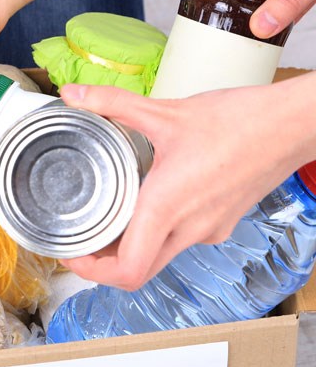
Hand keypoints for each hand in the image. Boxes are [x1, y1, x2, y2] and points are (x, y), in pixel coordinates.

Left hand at [57, 75, 315, 289]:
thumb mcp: (166, 111)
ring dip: (129, 248)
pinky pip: (180, 241)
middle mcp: (189, 228)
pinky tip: (147, 203)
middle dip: (104, 263)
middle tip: (80, 240)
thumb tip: (73, 94)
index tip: (71, 253)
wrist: (295, 125)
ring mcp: (209, 230)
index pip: (128, 271)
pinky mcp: (221, 224)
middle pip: (138, 272)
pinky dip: (156, 233)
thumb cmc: (239, 120)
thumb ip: (113, 103)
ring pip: (159, 257)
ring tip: (105, 220)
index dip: (92, 272)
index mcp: (168, 207)